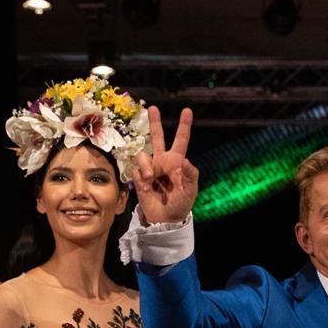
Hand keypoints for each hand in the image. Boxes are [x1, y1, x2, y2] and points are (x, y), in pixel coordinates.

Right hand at [134, 106, 198, 225]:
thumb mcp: (190, 190)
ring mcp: (150, 168)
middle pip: (157, 137)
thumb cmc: (181, 204)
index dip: (184, 126)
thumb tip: (186, 160)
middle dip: (154, 123)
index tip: (187, 110)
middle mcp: (162, 161)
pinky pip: (137, 169)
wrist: (165, 219)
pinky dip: (142, 175)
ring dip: (146, 164)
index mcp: (177, 161)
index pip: (181, 140)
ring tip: (151, 178)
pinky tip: (147, 185)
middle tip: (152, 108)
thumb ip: (190, 175)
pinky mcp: (139, 177)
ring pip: (143, 154)